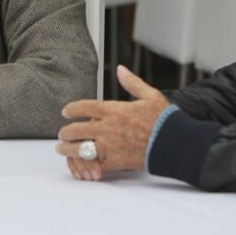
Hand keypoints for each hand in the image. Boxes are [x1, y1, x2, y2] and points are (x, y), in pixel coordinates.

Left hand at [56, 65, 169, 179]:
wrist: (172, 142)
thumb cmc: (164, 120)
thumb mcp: (150, 95)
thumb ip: (132, 83)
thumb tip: (121, 69)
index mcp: (115, 110)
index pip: (85, 107)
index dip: (72, 109)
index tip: (66, 111)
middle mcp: (108, 127)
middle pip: (76, 129)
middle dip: (66, 131)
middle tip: (63, 133)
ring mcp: (109, 146)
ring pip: (78, 148)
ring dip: (67, 149)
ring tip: (63, 149)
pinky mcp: (113, 162)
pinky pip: (92, 164)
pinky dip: (84, 165)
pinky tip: (80, 163)